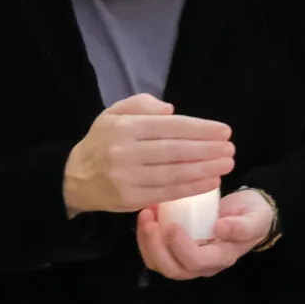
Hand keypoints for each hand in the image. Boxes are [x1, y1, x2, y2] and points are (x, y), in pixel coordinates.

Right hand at [63, 95, 234, 215]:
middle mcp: (125, 152)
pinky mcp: (129, 199)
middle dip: (208, 150)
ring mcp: (127, 177)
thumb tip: (171, 110)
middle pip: (175, 150)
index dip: (201, 129)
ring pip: (173, 173)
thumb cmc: (103, 141)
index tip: (224, 131)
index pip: (171, 127)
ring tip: (227, 164)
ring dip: (205, 169)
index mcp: (125, 127)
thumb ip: (142, 104)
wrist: (74, 178)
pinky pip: (166, 192)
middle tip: (231, 149)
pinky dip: (191, 188)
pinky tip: (210, 182)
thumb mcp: (115, 113)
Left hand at [134, 187, 273, 279]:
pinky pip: (155, 253)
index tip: (173, 225)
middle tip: (150, 222)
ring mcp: (187, 260)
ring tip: (146, 216)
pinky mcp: (176, 251)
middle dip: (155, 247)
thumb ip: (242, 226)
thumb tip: (220, 229)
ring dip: (147, 242)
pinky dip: (146, 237)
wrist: (248, 213)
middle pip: (173, 269)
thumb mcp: (256, 217)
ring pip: (160, 264)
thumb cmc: (252, 215)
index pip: (195, 261)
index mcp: (221, 258)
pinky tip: (147, 215)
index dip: (180, 246)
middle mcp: (202, 265)